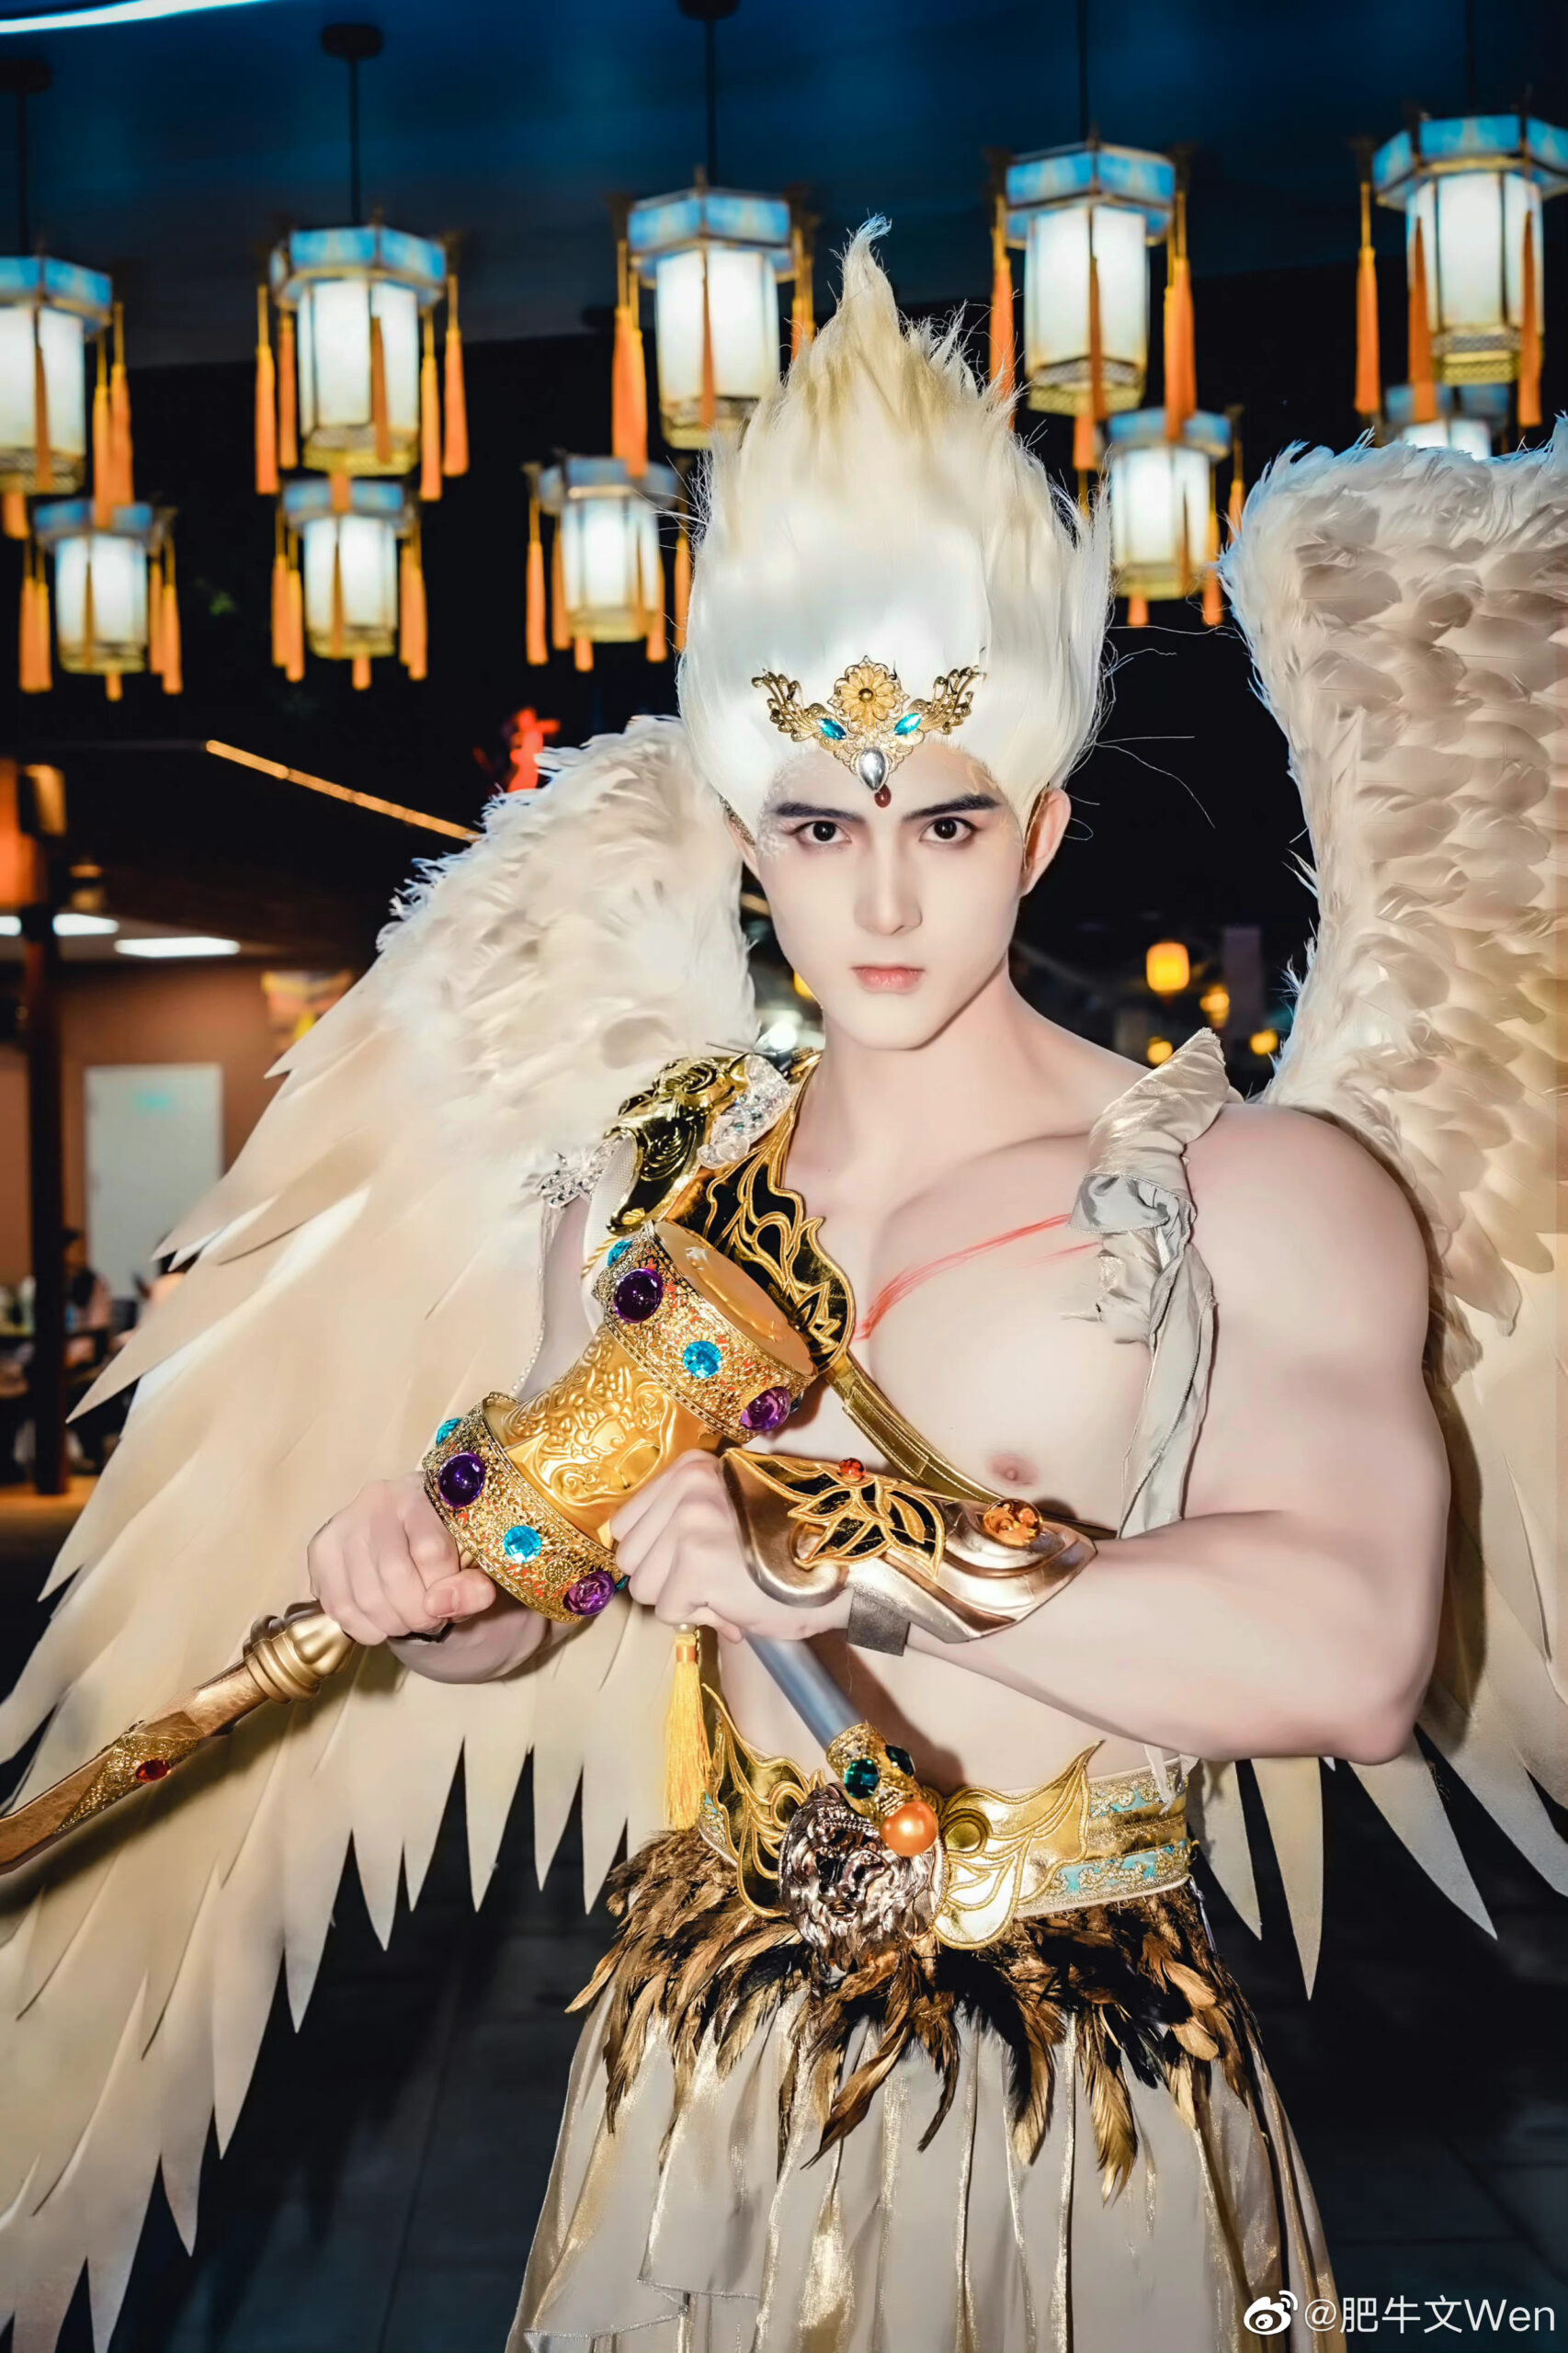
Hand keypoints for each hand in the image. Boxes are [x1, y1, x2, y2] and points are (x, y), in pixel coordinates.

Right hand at [307, 1471, 498, 1644]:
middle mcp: (378, 1501)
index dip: (444, 1591)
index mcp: (424, 1494)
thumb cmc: (445, 1548)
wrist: (407, 1534)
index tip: (449, 1603)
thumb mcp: (472, 1565)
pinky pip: (340, 1607)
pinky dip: (366, 1627)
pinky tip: (382, 1620)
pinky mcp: (321, 1550)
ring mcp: (343, 1524)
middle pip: (394, 1574)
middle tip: (428, 1620)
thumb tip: (441, 1606)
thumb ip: (473, 1587)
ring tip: (407, 1620)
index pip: (431, 1551)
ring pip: (366, 1596)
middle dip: (417, 1614)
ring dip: (392, 1624)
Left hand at [610, 1453, 851, 1644]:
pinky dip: (703, 1617)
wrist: (848, 1566)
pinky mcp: (697, 1561)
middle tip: (714, 1583)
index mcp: (691, 1468)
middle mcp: (686, 1487)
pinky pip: (671, 1610)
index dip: (656, 1557)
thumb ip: (685, 1530)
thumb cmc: (794, 1551)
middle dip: (667, 1582)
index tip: (689, 1567)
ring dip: (684, 1601)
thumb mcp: (732, 1515)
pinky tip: (737, 1602)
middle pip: (630, 1558)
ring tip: (729, 1590)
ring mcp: (689, 1522)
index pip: (626, 1525)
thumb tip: (646, 1574)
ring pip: (644, 1588)